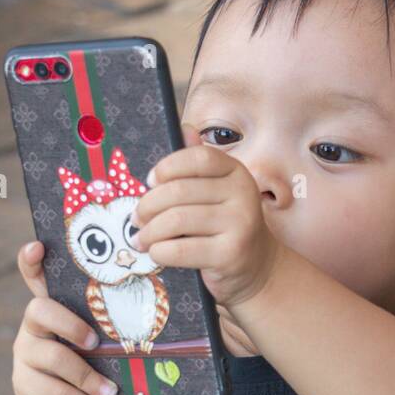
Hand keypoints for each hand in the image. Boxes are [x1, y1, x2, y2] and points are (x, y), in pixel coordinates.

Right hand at [12, 240, 118, 394]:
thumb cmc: (95, 370)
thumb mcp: (105, 346)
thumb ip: (113, 327)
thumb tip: (159, 310)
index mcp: (53, 309)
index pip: (35, 276)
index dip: (32, 261)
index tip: (37, 247)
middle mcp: (32, 326)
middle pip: (40, 311)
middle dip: (70, 325)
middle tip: (95, 342)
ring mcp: (25, 356)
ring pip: (53, 357)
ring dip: (88, 378)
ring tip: (111, 392)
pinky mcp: (25, 385)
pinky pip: (55, 394)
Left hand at [130, 130, 282, 310]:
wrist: (257, 267)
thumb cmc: (226, 226)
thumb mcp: (218, 191)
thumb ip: (199, 165)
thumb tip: (183, 128)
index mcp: (237, 173)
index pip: (198, 157)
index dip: (168, 166)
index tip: (150, 181)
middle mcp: (243, 195)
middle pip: (180, 192)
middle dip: (148, 206)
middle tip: (136, 218)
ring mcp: (240, 225)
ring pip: (176, 221)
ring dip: (149, 232)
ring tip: (140, 239)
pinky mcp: (230, 255)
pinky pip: (180, 250)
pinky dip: (159, 251)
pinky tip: (156, 253)